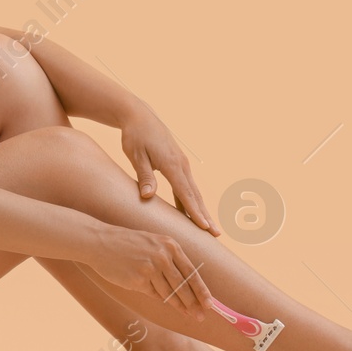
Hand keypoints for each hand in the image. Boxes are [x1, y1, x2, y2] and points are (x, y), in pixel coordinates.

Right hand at [80, 224, 212, 321]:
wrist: (100, 242)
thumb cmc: (127, 244)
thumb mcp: (153, 243)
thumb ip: (170, 260)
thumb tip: (185, 284)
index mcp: (170, 245)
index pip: (191, 272)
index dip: (201, 290)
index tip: (209, 303)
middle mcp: (163, 256)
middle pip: (184, 286)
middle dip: (194, 303)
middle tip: (201, 316)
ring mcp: (151, 268)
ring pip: (169, 293)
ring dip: (179, 306)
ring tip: (188, 315)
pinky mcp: (138, 280)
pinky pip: (153, 294)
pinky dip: (159, 298)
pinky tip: (166, 304)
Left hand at [118, 101, 221, 235]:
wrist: (140, 116)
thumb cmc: (135, 135)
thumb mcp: (135, 155)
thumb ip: (144, 176)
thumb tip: (148, 195)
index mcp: (171, 163)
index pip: (185, 192)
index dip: (195, 211)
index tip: (205, 227)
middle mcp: (181, 164)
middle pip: (195, 195)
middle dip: (205, 215)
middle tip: (216, 235)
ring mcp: (181, 164)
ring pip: (193, 191)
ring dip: (201, 210)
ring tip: (209, 228)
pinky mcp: (178, 164)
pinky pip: (187, 186)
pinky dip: (192, 201)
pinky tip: (192, 213)